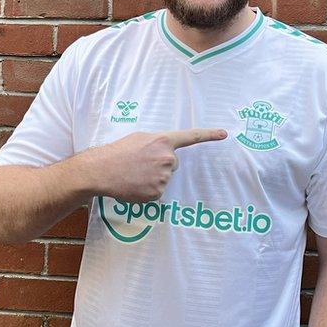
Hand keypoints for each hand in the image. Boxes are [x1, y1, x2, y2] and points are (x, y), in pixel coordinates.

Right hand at [80, 128, 226, 202]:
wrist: (101, 170)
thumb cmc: (118, 152)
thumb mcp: (139, 139)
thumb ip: (157, 143)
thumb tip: (166, 151)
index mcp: (163, 141)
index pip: (191, 136)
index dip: (209, 135)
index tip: (225, 134)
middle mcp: (168, 158)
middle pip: (173, 163)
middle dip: (160, 164)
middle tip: (140, 163)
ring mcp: (163, 177)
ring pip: (165, 178)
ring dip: (153, 177)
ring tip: (134, 173)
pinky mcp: (157, 192)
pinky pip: (157, 191)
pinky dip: (147, 190)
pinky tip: (134, 184)